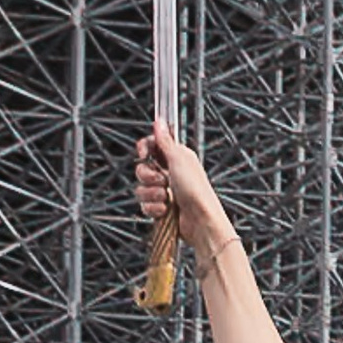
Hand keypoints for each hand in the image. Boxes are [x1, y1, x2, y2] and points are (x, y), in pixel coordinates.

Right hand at [134, 119, 233, 265]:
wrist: (201, 221)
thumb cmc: (196, 190)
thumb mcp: (179, 159)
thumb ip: (165, 141)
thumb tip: (160, 121)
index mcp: (175, 157)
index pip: (150, 146)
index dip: (144, 149)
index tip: (143, 154)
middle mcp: (170, 173)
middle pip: (142, 168)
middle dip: (148, 177)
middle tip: (163, 181)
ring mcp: (165, 191)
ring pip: (141, 188)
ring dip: (152, 194)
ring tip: (168, 198)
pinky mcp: (161, 207)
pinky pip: (145, 205)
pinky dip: (154, 208)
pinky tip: (166, 210)